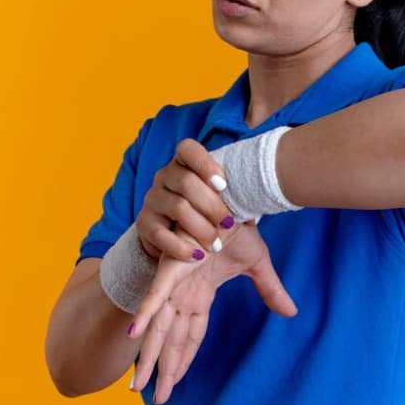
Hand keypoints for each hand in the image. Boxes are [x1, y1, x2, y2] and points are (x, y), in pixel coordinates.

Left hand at [128, 222, 296, 404]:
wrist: (233, 199)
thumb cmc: (240, 227)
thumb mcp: (257, 265)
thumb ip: (270, 290)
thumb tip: (292, 312)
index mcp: (200, 293)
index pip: (192, 336)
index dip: (185, 360)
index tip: (175, 383)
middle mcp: (184, 293)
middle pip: (173, 340)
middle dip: (164, 369)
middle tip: (157, 398)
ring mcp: (175, 283)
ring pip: (160, 328)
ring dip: (150, 356)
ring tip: (139, 386)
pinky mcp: (171, 269)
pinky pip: (156, 297)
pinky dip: (145, 315)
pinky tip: (135, 335)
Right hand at [136, 138, 233, 260]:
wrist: (173, 233)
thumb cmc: (204, 210)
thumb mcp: (217, 197)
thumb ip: (233, 193)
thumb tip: (260, 201)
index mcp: (183, 163)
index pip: (187, 149)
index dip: (205, 163)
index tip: (224, 184)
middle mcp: (164, 177)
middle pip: (186, 182)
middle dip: (212, 204)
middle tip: (229, 223)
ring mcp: (152, 199)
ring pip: (177, 207)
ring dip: (201, 228)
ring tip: (217, 244)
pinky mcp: (144, 224)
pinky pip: (160, 234)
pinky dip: (181, 247)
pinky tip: (198, 255)